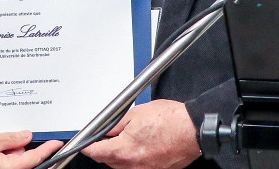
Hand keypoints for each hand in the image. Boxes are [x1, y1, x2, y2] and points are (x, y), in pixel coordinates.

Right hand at [0, 131, 62, 167]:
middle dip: (22, 146)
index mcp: (10, 168)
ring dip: (11, 149)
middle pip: (26, 159)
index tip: (57, 142)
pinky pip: (6, 162)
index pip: (36, 157)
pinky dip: (3, 153)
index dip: (48, 148)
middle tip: (9, 136)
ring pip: (15, 160)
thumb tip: (26, 136)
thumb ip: (10, 138)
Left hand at [80, 100, 199, 168]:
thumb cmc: (169, 120)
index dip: (88, 146)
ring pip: (123, 165)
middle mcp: (134, 165)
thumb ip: (114, 125)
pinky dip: (135, 157)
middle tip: (109, 135)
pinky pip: (138, 166)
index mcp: (124, 151)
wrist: (193, 129)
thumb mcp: (134, 114)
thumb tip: (102, 130)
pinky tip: (142, 144)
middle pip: (109, 161)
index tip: (85, 143)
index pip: (96, 152)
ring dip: (120, 154)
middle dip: (105, 149)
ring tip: (130, 137)